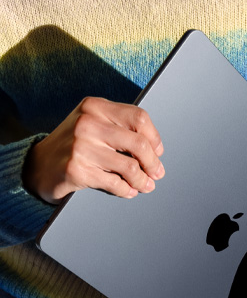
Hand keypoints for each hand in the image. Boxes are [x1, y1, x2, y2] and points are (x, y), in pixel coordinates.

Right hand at [23, 97, 164, 204]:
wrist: (37, 165)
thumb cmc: (72, 144)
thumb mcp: (93, 123)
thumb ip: (119, 127)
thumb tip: (155, 149)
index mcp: (95, 106)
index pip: (138, 118)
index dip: (154, 137)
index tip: (158, 151)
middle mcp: (88, 123)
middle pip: (138, 143)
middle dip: (152, 162)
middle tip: (156, 173)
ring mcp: (81, 146)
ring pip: (129, 166)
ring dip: (142, 180)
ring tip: (145, 185)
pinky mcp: (76, 170)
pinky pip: (113, 183)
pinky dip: (125, 190)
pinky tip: (128, 191)